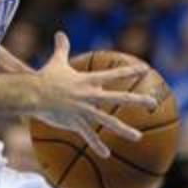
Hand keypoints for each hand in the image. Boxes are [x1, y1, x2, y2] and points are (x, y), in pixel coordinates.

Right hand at [32, 32, 158, 157]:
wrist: (33, 94)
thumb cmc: (45, 77)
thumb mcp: (56, 61)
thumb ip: (61, 48)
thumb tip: (59, 33)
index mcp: (89, 80)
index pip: (114, 74)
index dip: (130, 71)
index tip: (145, 70)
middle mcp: (91, 95)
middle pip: (119, 98)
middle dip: (138, 101)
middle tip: (153, 103)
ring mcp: (84, 110)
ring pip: (108, 121)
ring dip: (124, 129)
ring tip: (138, 137)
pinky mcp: (75, 122)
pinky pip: (88, 136)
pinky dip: (97, 145)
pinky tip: (106, 155)